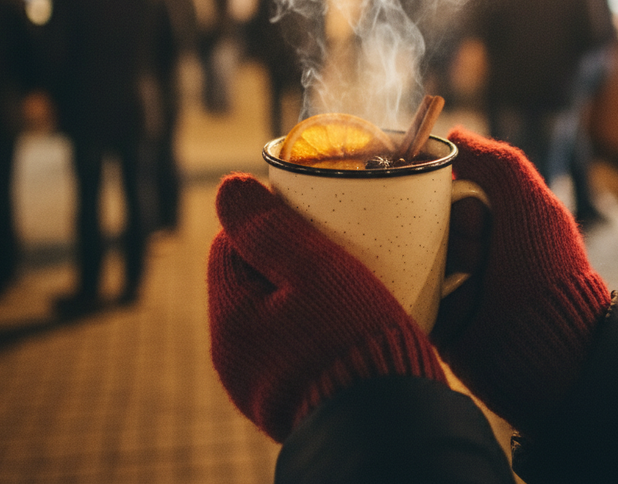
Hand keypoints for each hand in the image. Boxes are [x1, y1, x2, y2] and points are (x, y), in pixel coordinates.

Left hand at [208, 173, 445, 442]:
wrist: (390, 430)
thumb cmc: (354, 341)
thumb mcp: (313, 269)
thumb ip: (268, 227)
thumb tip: (227, 186)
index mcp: (230, 320)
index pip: (232, 246)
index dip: (268, 222)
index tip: (309, 216)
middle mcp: (236, 359)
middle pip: (255, 281)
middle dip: (289, 257)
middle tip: (335, 244)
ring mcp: (263, 385)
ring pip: (278, 314)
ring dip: (306, 292)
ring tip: (349, 279)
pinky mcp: (294, 402)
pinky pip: (297, 347)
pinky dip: (317, 328)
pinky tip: (350, 322)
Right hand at [432, 128, 610, 431]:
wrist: (549, 347)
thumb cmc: (544, 267)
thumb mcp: (528, 200)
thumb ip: (496, 160)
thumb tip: (456, 133)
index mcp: (493, 219)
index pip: (446, 190)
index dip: (452, 196)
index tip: (471, 211)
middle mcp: (471, 247)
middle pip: (426, 221)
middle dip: (452, 235)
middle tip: (480, 254)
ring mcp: (453, 283)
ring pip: (417, 256)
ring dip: (445, 268)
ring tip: (476, 286)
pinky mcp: (438, 317)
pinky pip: (412, 294)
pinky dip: (432, 297)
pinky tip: (460, 307)